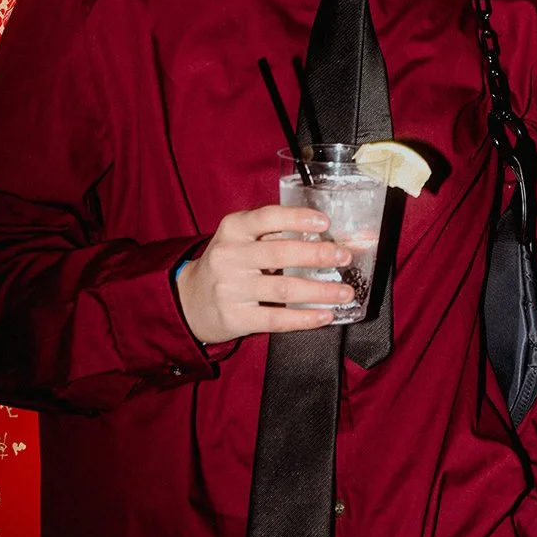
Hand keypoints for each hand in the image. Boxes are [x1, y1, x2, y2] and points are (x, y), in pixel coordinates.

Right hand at [177, 205, 355, 344]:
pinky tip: (325, 315)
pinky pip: (276, 318)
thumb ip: (276, 233)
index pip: (267, 217)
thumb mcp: (242, 239)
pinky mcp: (235, 317)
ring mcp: (230, 288)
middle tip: (344, 257)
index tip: (325, 222)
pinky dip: (304, 318)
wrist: (190, 300)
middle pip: (280, 253)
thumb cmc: (229, 263)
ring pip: (283, 288)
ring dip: (320, 291)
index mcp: (233, 229)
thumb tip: (327, 233)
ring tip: (345, 292)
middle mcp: (230, 256)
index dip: (297, 218)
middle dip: (318, 255)